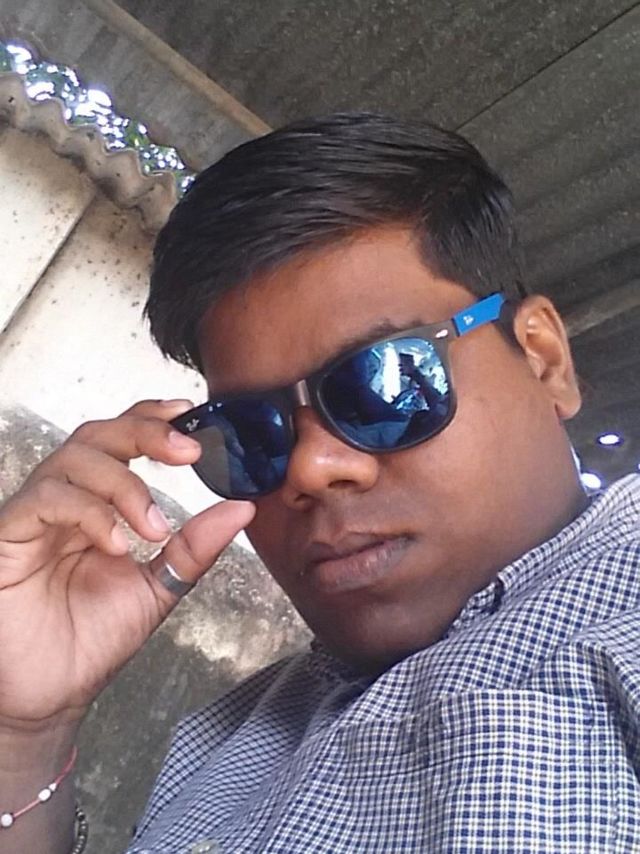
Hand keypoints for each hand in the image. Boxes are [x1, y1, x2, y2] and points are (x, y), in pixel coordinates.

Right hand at [0, 400, 254, 734]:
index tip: (189, 413)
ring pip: (74, 460)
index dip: (150, 418)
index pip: (119, 441)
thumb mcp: (158, 587)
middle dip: (145, 433)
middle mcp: (64, 501)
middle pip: (97, 435)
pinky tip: (116, 542)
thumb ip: (194, 547)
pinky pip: (45, 500)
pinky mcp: (8, 534)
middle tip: (187, 451)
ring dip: (124, 483)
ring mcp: (33, 515)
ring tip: (153, 528)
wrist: (48, 696)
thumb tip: (242, 509)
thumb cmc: (91, 639)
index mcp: (97, 505)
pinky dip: (89, 512)